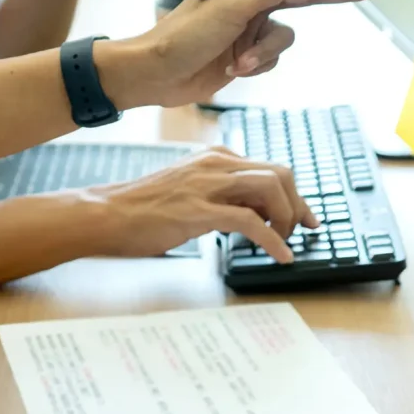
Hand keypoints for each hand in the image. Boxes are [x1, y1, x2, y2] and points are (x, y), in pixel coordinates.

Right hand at [90, 148, 319, 261]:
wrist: (107, 214)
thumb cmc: (144, 209)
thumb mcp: (191, 191)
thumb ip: (222, 194)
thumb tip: (255, 213)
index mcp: (216, 157)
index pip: (271, 168)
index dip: (295, 195)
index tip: (306, 218)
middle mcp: (216, 163)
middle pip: (280, 173)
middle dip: (299, 205)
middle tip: (302, 231)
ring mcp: (207, 184)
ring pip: (270, 189)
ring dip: (287, 218)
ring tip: (284, 242)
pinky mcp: (198, 210)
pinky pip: (250, 221)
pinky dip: (272, 240)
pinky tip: (279, 255)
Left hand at [98, 0, 386, 108]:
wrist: (154, 75)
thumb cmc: (184, 35)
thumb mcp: (232, 7)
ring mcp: (250, 27)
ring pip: (286, 38)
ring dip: (265, 53)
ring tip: (238, 62)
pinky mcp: (246, 53)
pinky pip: (272, 59)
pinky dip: (257, 66)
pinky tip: (233, 70)